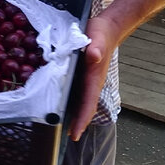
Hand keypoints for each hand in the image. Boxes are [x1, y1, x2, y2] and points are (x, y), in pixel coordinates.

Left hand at [70, 16, 119, 140]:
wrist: (107, 28)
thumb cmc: (102, 34)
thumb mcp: (98, 38)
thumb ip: (96, 47)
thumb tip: (93, 56)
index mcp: (94, 79)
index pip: (88, 103)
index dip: (82, 120)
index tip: (74, 134)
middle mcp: (91, 83)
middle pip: (83, 108)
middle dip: (76, 123)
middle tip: (65, 137)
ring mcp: (86, 80)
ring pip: (79, 101)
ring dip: (72, 114)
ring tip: (60, 127)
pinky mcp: (81, 75)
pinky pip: (74, 92)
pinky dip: (67, 101)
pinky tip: (58, 104)